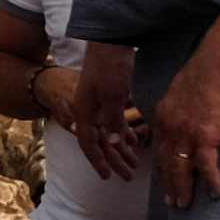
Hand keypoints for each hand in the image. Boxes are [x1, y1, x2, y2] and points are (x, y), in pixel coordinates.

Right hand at [62, 48, 151, 176]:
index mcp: (84, 111)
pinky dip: (124, 133)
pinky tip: (135, 141)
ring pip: (109, 133)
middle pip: (100, 142)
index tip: (107, 177)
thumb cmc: (109, 67)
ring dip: (121, 149)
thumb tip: (114, 144)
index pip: (88, 143)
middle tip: (128, 176)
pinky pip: (115, 121)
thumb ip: (113, 120)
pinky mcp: (109, 96)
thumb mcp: (112, 95)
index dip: (97, 161)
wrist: (110, 41)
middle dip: (114, 160)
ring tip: (134, 163)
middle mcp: (89, 111)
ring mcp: (98, 104)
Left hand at [161, 52, 219, 202]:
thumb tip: (185, 113)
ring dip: (183, 189)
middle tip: (171, 202)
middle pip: (166, 163)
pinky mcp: (206, 135)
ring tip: (184, 205)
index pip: (159, 148)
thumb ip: (179, 106)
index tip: (164, 179)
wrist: (218, 63)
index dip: (162, 166)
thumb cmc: (206, 72)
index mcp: (162, 116)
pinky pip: (206, 165)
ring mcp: (185, 133)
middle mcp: (168, 127)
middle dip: (169, 184)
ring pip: (181, 168)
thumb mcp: (181, 90)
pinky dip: (210, 181)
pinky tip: (214, 194)